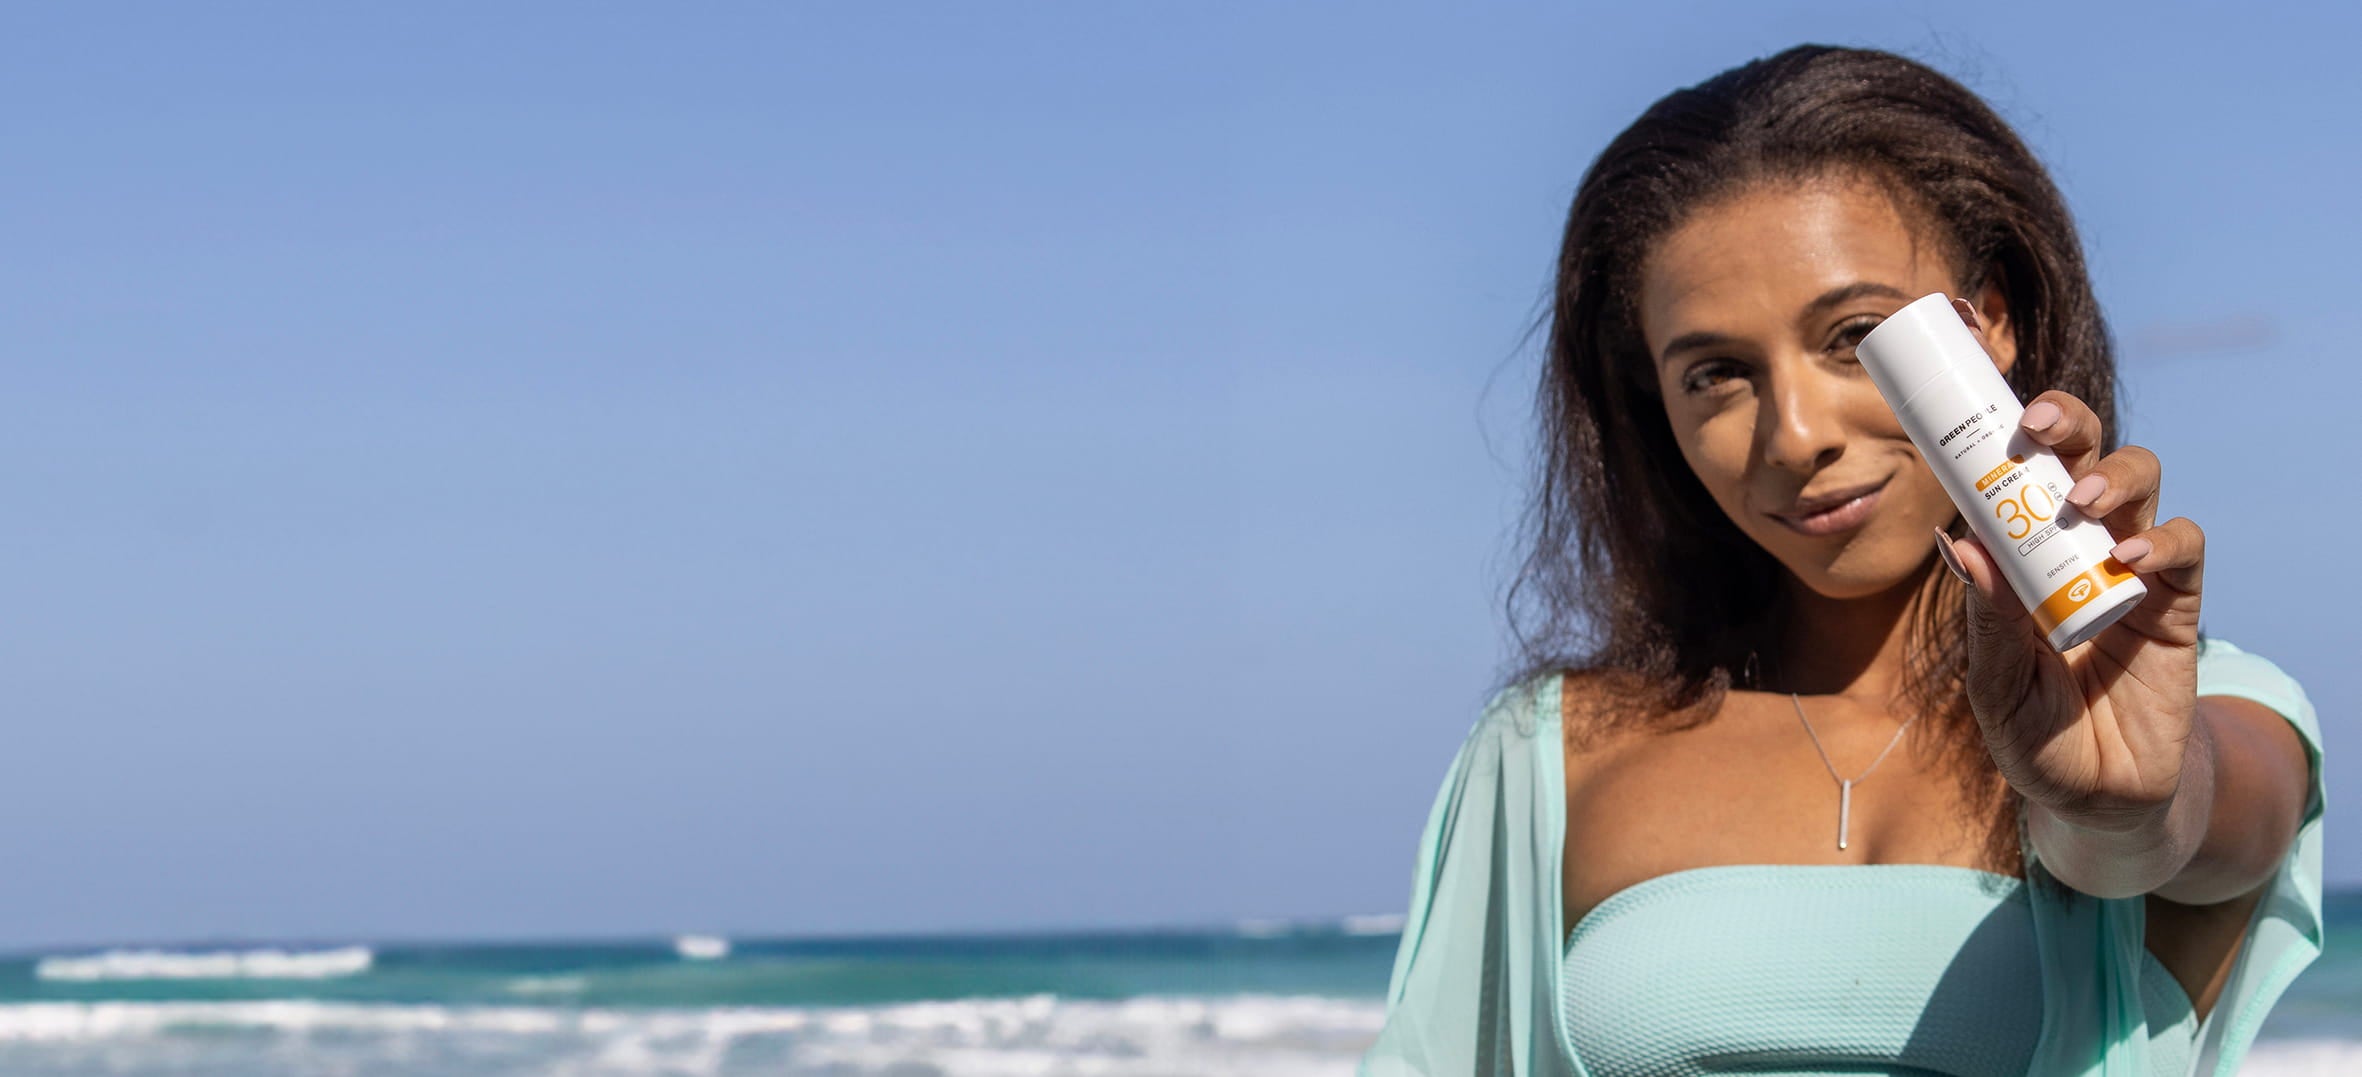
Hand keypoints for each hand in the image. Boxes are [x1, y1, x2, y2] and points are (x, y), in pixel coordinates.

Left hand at [1931, 299, 2203, 829]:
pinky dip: (2163, 541)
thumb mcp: (1996, 682)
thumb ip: (1985, 620)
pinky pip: (2183, 548)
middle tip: (2037, 431)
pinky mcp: (2176, 605)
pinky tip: (2131, 559)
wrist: (2096, 796)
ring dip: (2113, 477)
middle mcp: (2080, 546)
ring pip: (2140, 484)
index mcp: (2025, 554)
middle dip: (2068, 426)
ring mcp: (2131, 570)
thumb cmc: (2034, 734)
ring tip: (2082, 504)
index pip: (2025, 474)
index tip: (1988, 419)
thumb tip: (1960, 543)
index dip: (2015, 437)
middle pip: (2086, 455)